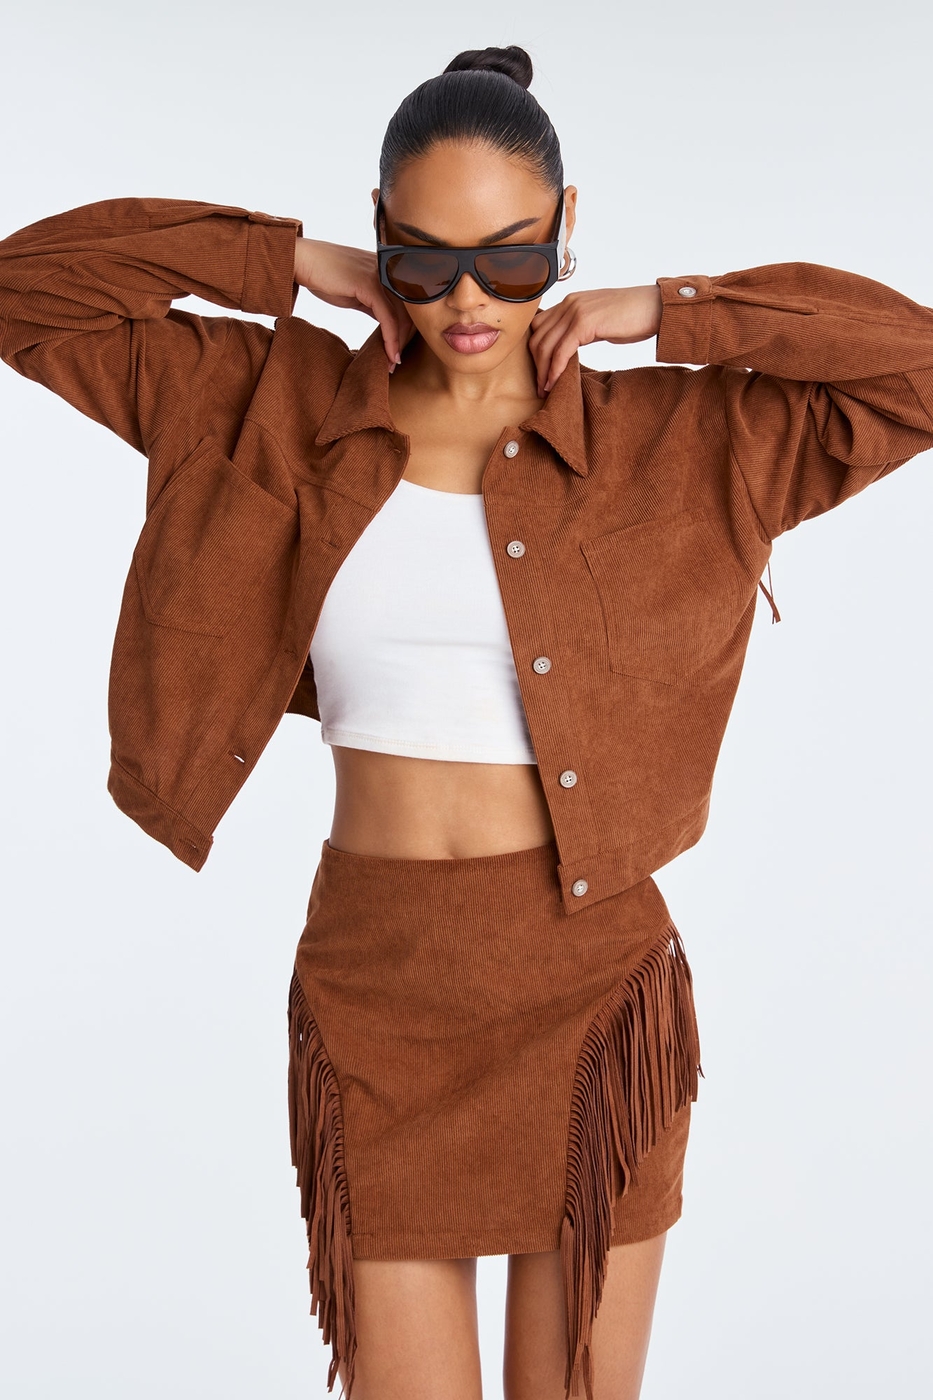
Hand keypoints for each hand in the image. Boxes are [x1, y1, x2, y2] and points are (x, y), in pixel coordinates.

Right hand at [294, 237, 414, 367]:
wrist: (302, 260)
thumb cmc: (324, 275)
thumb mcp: (356, 292)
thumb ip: (374, 304)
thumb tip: (386, 322)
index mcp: (387, 269)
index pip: (407, 303)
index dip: (406, 329)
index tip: (398, 351)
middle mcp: (388, 270)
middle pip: (409, 311)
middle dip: (404, 340)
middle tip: (396, 362)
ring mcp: (380, 275)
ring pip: (401, 316)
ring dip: (398, 344)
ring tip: (392, 363)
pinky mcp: (370, 284)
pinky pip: (387, 317)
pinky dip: (390, 339)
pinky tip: (389, 354)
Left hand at [529, 286, 662, 395]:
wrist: (656, 307)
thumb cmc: (633, 317)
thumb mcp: (599, 321)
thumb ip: (581, 329)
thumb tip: (569, 349)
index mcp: (571, 301)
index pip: (540, 326)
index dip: (536, 351)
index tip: (541, 372)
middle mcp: (569, 303)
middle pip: (537, 336)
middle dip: (536, 364)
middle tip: (540, 387)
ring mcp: (575, 311)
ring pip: (545, 345)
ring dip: (543, 371)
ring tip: (545, 389)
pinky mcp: (584, 323)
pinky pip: (561, 351)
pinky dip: (554, 369)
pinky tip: (554, 383)